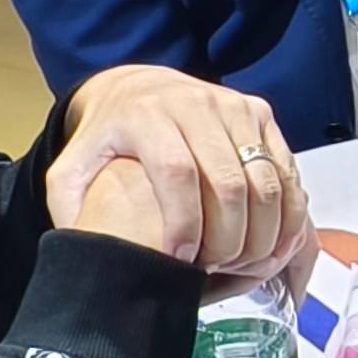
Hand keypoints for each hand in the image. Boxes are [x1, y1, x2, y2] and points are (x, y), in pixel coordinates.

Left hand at [52, 67, 311, 281]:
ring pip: (264, 179)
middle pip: (228, 181)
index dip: (184, 222)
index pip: (176, 172)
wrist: (138, 88)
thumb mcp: (72, 170)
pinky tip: (273, 244)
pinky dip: (287, 212)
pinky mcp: (259, 113)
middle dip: (229, 237)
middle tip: (217, 269)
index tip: (182, 259)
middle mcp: (193, 104)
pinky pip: (286, 169)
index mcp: (144, 116)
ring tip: (245, 264)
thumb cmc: (107, 140)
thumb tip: (89, 249)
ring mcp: (232, 106)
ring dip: (263, 231)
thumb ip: (71, 208)